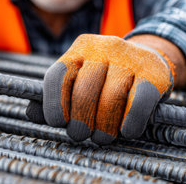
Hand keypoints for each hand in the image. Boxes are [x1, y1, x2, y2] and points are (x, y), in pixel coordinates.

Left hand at [27, 34, 173, 143]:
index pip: (58, 75)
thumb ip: (55, 95)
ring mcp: (130, 58)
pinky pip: (138, 102)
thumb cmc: (106, 77)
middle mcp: (104, 47)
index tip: (58, 122)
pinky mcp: (154, 73)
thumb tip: (31, 113)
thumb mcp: (80, 78)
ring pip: (111, 98)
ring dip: (104, 126)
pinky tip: (126, 131)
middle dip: (80, 121)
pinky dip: (130, 122)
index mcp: (80, 48)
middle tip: (80, 135)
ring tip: (102, 137)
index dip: (53, 103)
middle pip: (84, 90)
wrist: (151, 59)